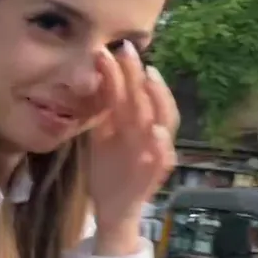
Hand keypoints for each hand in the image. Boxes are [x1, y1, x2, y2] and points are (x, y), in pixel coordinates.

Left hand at [85, 40, 178, 254]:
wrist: (110, 208)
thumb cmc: (108, 170)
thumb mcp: (100, 136)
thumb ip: (101, 111)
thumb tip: (92, 77)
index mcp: (133, 123)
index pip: (130, 91)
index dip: (123, 70)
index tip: (109, 49)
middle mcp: (147, 132)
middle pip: (148, 98)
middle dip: (139, 74)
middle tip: (128, 51)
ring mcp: (153, 152)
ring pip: (164, 121)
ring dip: (159, 99)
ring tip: (150, 78)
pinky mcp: (153, 174)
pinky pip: (163, 158)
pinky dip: (162, 145)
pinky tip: (156, 133)